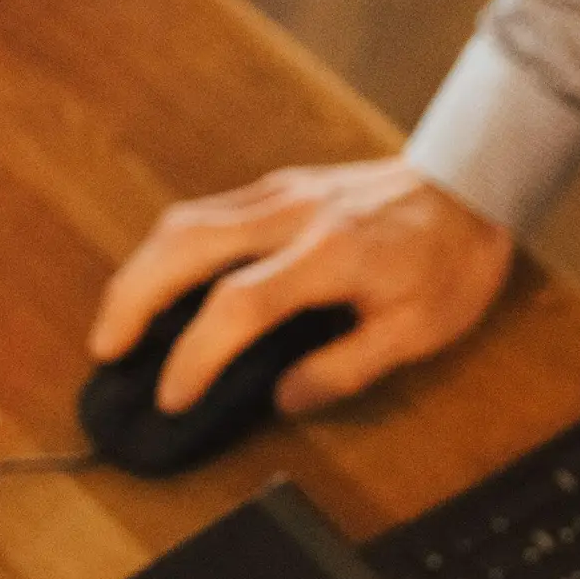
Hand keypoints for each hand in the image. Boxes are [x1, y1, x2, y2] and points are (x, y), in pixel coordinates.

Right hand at [89, 159, 515, 416]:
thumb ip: (347, 367)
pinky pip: (205, 213)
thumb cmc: (453, 258)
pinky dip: (169, 252)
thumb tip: (284, 397)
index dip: (196, 355)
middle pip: (184, 243)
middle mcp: (293, 214)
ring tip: (120, 322)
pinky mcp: (278, 188)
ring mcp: (280, 193)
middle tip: (106, 349)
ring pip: (185, 220)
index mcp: (331, 254)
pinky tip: (160, 285)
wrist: (473, 181)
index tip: (173, 396)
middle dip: (132, 297)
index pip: (238, 304)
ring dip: (141, 271)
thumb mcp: (419, 331)